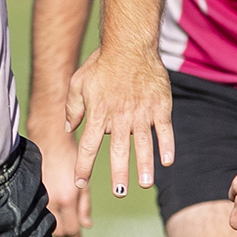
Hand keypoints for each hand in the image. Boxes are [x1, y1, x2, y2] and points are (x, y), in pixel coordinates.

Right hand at [29, 120, 89, 236]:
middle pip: (59, 231)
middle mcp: (53, 201)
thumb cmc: (70, 156)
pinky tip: (53, 217)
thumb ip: (84, 205)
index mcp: (67, 199)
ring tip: (64, 230)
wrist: (50, 139)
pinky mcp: (32, 192)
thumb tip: (87, 224)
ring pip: (48, 224)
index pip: (71, 229)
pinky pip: (39, 214)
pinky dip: (47, 219)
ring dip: (56, 230)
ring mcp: (40, 198)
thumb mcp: (83, 181)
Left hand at [64, 45, 171, 199]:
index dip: (83, 166)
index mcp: (98, 114)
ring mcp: (142, 113)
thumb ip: (72, 107)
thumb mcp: (78, 83)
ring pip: (143, 145)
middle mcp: (120, 117)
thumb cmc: (101, 64)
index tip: (80, 181)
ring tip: (144, 184)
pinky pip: (164, 130)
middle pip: (118, 151)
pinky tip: (167, 162)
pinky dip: (167, 146)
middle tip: (119, 192)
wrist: (130, 44)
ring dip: (144, 166)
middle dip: (118, 173)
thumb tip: (69, 128)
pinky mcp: (160, 106)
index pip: (88, 146)